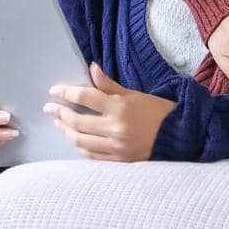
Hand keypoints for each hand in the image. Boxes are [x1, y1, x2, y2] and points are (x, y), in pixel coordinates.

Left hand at [44, 62, 174, 161]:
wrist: (178, 136)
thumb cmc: (156, 111)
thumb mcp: (133, 94)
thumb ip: (109, 84)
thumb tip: (92, 67)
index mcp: (119, 108)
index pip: (85, 97)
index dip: (66, 93)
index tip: (54, 91)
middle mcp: (115, 128)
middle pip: (78, 121)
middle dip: (60, 113)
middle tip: (49, 108)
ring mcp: (116, 146)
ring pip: (81, 140)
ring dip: (66, 131)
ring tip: (59, 123)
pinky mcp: (119, 160)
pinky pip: (92, 155)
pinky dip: (80, 146)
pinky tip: (75, 139)